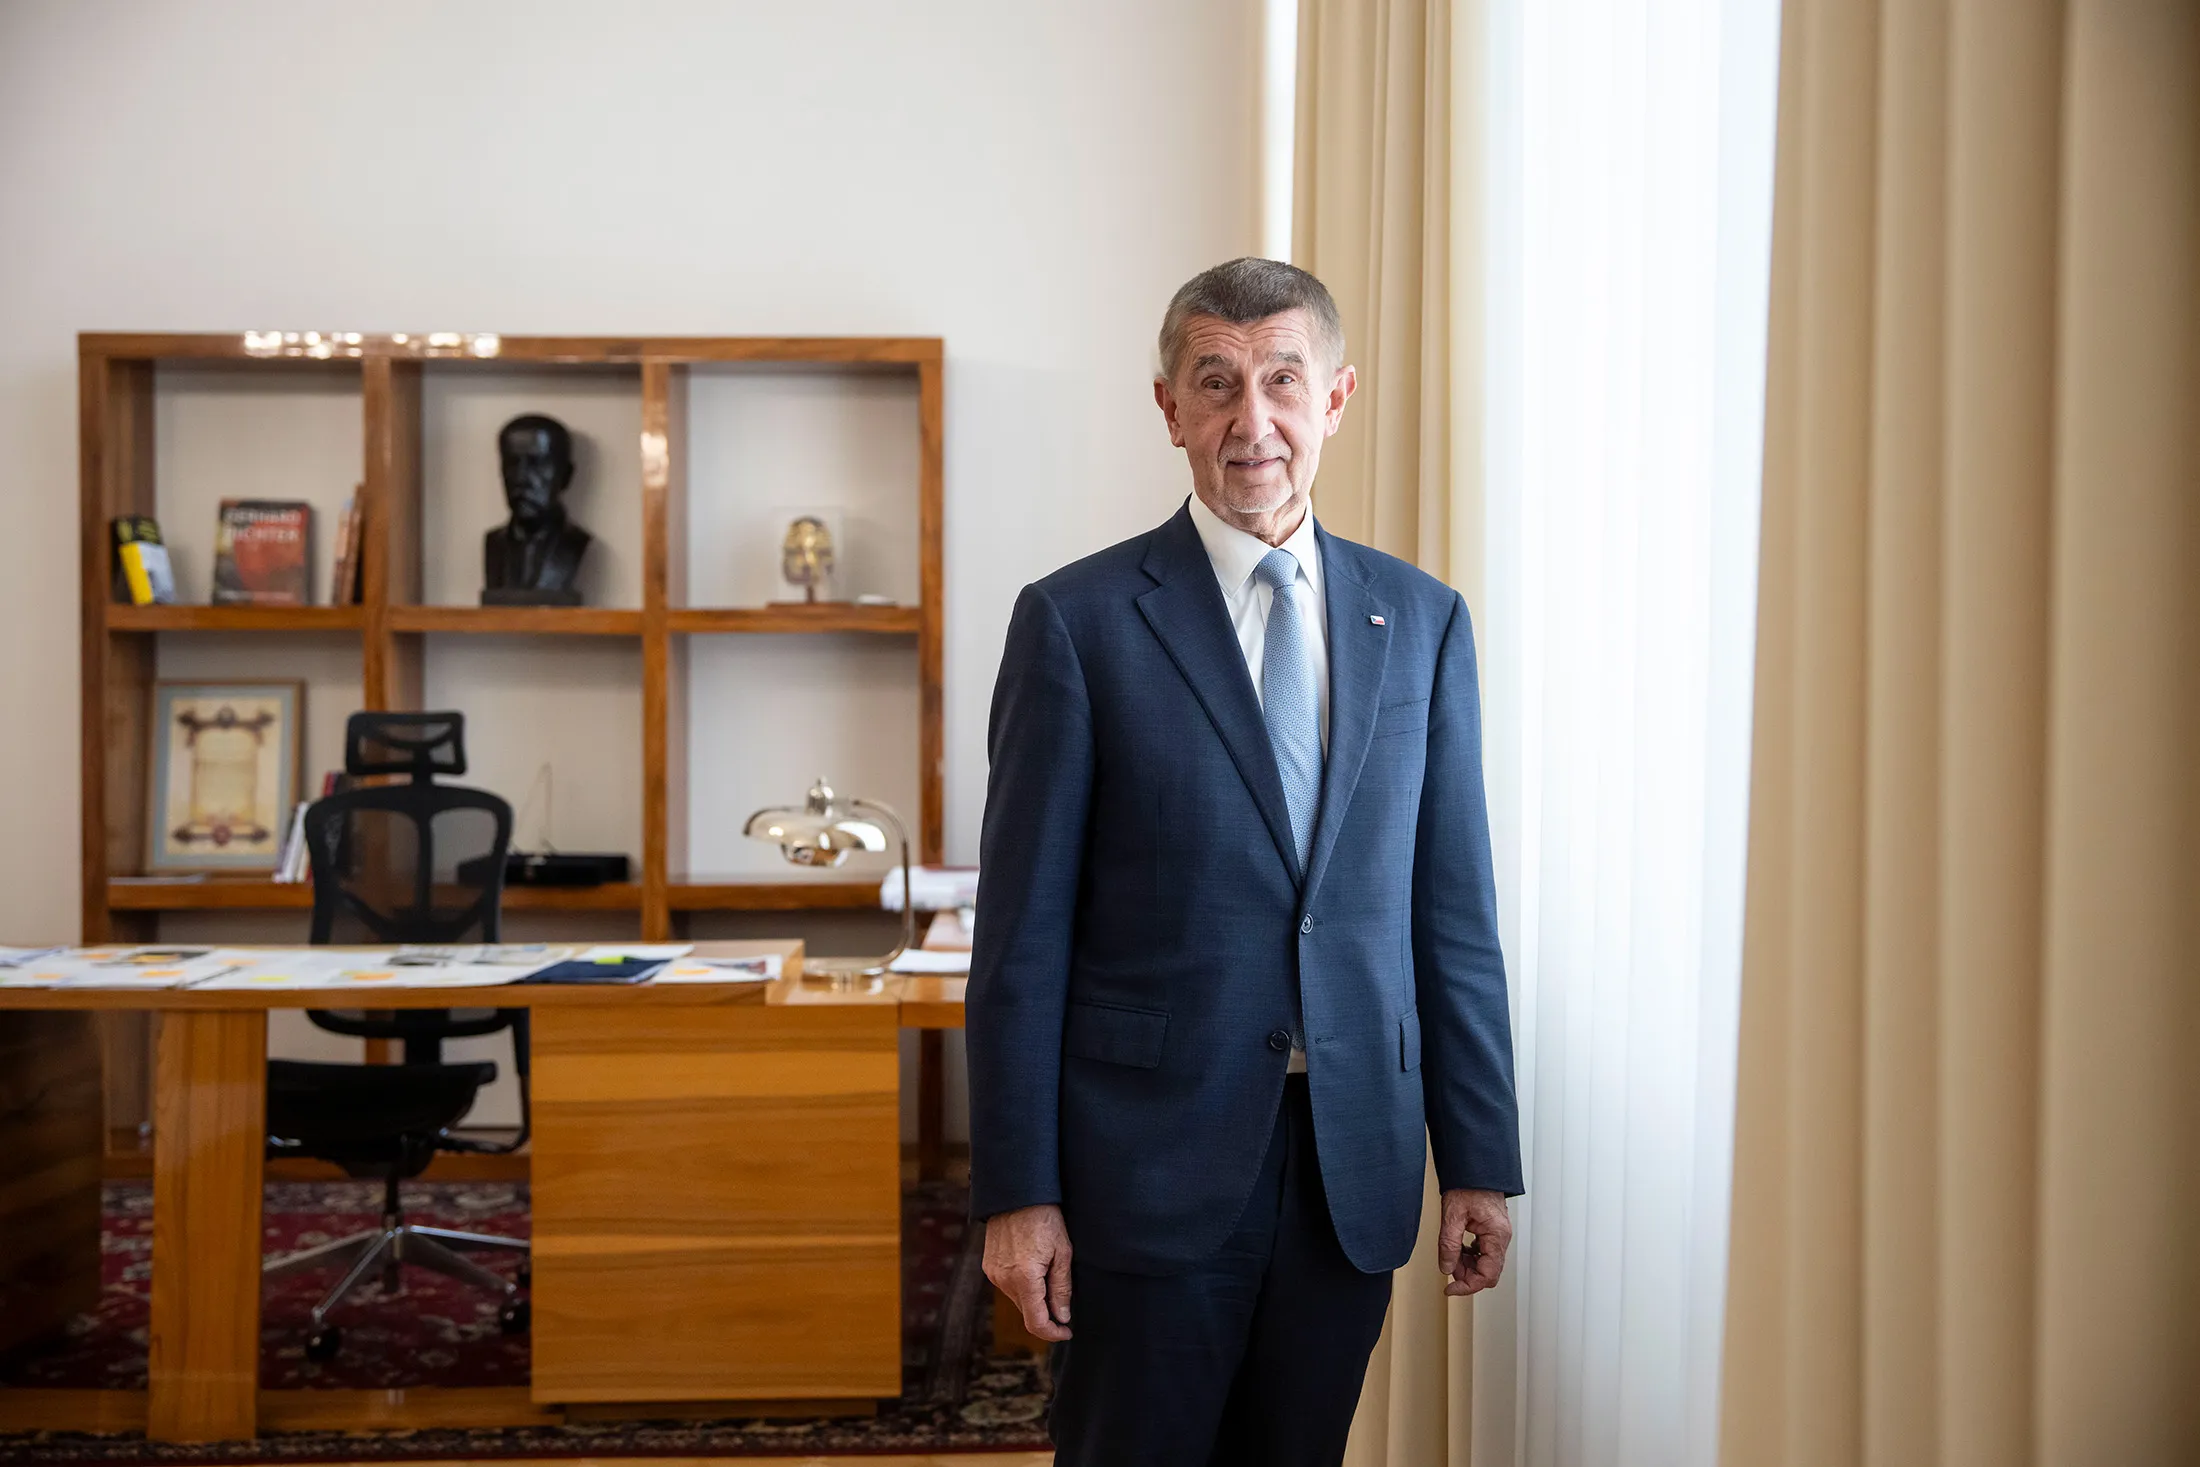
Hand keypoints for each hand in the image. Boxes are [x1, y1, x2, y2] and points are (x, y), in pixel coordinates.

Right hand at [982, 1203, 1073, 1341]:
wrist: (1017, 1194)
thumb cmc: (1045, 1218)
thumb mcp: (1062, 1252)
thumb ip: (1061, 1288)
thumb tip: (1062, 1317)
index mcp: (1024, 1278)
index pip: (1036, 1322)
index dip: (1053, 1333)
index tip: (1067, 1331)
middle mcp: (1004, 1280)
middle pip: (1026, 1312)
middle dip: (1046, 1313)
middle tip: (1063, 1301)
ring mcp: (993, 1273)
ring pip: (1017, 1300)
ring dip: (1034, 1298)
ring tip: (1049, 1274)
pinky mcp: (989, 1266)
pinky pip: (1008, 1286)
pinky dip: (1022, 1286)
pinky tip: (1034, 1267)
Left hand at [1438, 1188, 1511, 1296]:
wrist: (1475, 1167)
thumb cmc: (1468, 1184)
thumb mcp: (1452, 1214)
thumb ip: (1449, 1243)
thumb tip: (1446, 1268)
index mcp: (1496, 1236)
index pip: (1487, 1275)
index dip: (1467, 1286)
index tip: (1450, 1289)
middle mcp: (1501, 1238)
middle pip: (1488, 1272)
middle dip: (1466, 1274)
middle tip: (1447, 1265)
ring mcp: (1498, 1235)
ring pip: (1485, 1264)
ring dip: (1467, 1265)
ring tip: (1450, 1254)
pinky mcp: (1492, 1232)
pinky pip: (1483, 1252)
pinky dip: (1469, 1255)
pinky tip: (1458, 1248)